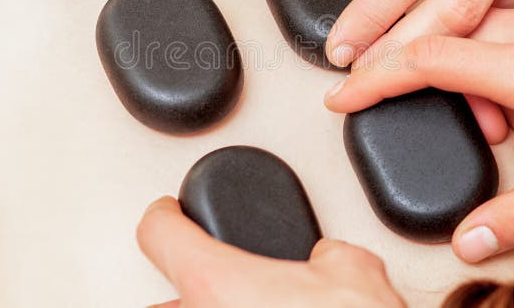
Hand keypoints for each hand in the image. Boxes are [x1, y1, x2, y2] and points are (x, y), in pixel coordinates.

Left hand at [137, 196, 404, 306]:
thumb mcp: (353, 271)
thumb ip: (327, 255)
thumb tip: (329, 261)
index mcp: (217, 285)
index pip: (160, 233)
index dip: (166, 215)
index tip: (169, 214)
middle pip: (160, 303)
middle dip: (186, 291)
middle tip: (211, 283)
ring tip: (244, 307)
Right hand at [325, 0, 513, 262]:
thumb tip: (472, 237)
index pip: (427, 60)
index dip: (375, 78)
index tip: (343, 94)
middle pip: (441, 40)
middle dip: (426, 82)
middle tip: (459, 126)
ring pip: (474, 35)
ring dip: (475, 82)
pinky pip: (507, 30)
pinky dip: (501, 68)